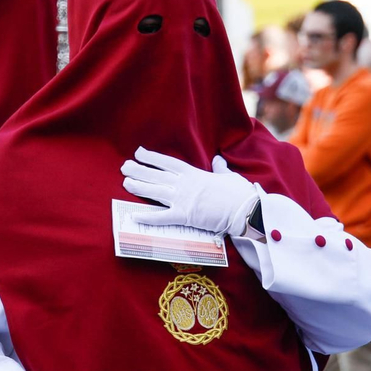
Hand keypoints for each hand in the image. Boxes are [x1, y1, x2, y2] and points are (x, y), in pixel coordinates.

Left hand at [120, 147, 258, 236]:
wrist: (245, 209)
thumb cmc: (239, 193)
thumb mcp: (228, 176)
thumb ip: (219, 169)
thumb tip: (218, 160)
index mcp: (194, 174)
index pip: (168, 163)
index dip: (152, 158)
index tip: (139, 153)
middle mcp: (185, 184)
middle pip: (157, 176)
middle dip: (139, 171)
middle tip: (124, 167)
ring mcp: (184, 200)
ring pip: (155, 192)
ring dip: (139, 188)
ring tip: (125, 183)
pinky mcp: (186, 216)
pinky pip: (163, 217)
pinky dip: (148, 217)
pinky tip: (134, 216)